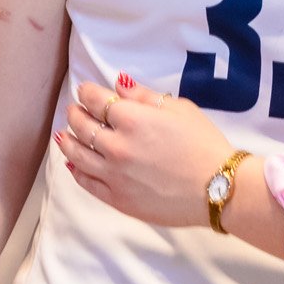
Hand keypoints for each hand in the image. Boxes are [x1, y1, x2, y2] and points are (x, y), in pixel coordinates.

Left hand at [58, 76, 231, 228]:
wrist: (218, 189)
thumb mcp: (180, 109)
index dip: (87, 92)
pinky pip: (87, 182)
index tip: (85, 90)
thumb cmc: (204, 145)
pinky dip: (76, 170)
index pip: (96, 100)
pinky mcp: (117, 198)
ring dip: (68, 140)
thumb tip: (119, 85)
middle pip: (82, 125)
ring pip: (77, 154)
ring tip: (65, 134)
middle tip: (75, 110)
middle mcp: (116, 145)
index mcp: (132, 119)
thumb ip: (145, 96)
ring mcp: (114, 174)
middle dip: (75, 113)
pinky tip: (73, 163)